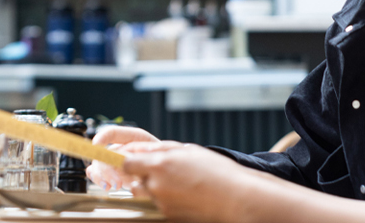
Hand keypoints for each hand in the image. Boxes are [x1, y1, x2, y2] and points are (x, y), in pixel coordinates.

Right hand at [88, 127, 159, 191]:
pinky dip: (98, 179)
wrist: (170, 174)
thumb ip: (145, 156)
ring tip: (110, 187)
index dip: (102, 137)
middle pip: (104, 152)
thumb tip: (128, 159)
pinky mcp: (114, 173)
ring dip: (100, 175)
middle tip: (116, 183)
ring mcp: (116, 161)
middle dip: (106, 168)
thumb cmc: (166, 162)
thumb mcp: (160, 157)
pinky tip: (106, 186)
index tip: (97, 145)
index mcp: (133, 138)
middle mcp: (122, 148)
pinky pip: (98, 173)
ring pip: (98, 164)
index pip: (112, 132)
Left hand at [118, 142, 255, 222]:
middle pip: (135, 183)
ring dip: (155, 191)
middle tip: (165, 175)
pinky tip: (186, 197)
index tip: (141, 163)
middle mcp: (156, 186)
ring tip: (179, 187)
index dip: (132, 163)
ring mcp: (162, 204)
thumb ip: (159, 149)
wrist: (237, 199)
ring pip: (148, 197)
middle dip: (144, 179)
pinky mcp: (170, 217)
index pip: (126, 165)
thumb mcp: (188, 150)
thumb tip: (138, 149)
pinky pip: (160, 208)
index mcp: (158, 165)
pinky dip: (168, 203)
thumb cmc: (216, 171)